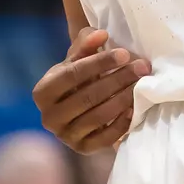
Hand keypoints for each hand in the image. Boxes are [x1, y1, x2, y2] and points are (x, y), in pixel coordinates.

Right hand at [32, 28, 149, 152]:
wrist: (77, 106)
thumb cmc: (78, 77)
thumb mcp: (77, 58)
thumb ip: (86, 43)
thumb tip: (100, 34)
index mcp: (43, 92)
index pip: (72, 75)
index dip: (100, 62)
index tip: (125, 53)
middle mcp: (49, 118)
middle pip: (87, 96)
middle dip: (118, 79)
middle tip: (141, 67)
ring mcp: (65, 137)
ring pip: (98, 117)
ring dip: (123, 99)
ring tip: (141, 84)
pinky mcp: (82, 149)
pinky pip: (105, 138)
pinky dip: (121, 123)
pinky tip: (134, 107)